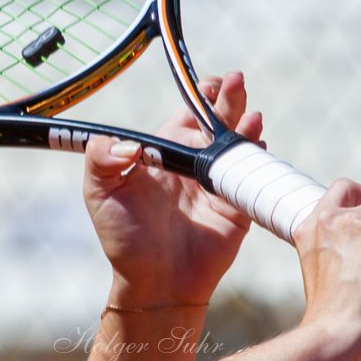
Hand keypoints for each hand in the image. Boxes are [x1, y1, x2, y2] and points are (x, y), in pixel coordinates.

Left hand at [83, 71, 261, 307]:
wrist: (153, 281)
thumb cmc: (123, 235)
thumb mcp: (100, 192)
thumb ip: (101, 160)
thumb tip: (126, 143)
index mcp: (165, 153)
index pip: (187, 114)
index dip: (199, 95)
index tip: (206, 82)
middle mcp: (195, 163)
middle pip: (217, 121)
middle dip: (228, 99)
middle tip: (235, 80)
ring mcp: (218, 183)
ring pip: (239, 146)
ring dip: (247, 126)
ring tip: (251, 113)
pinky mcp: (238, 207)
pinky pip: (254, 179)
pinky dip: (259, 160)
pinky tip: (259, 145)